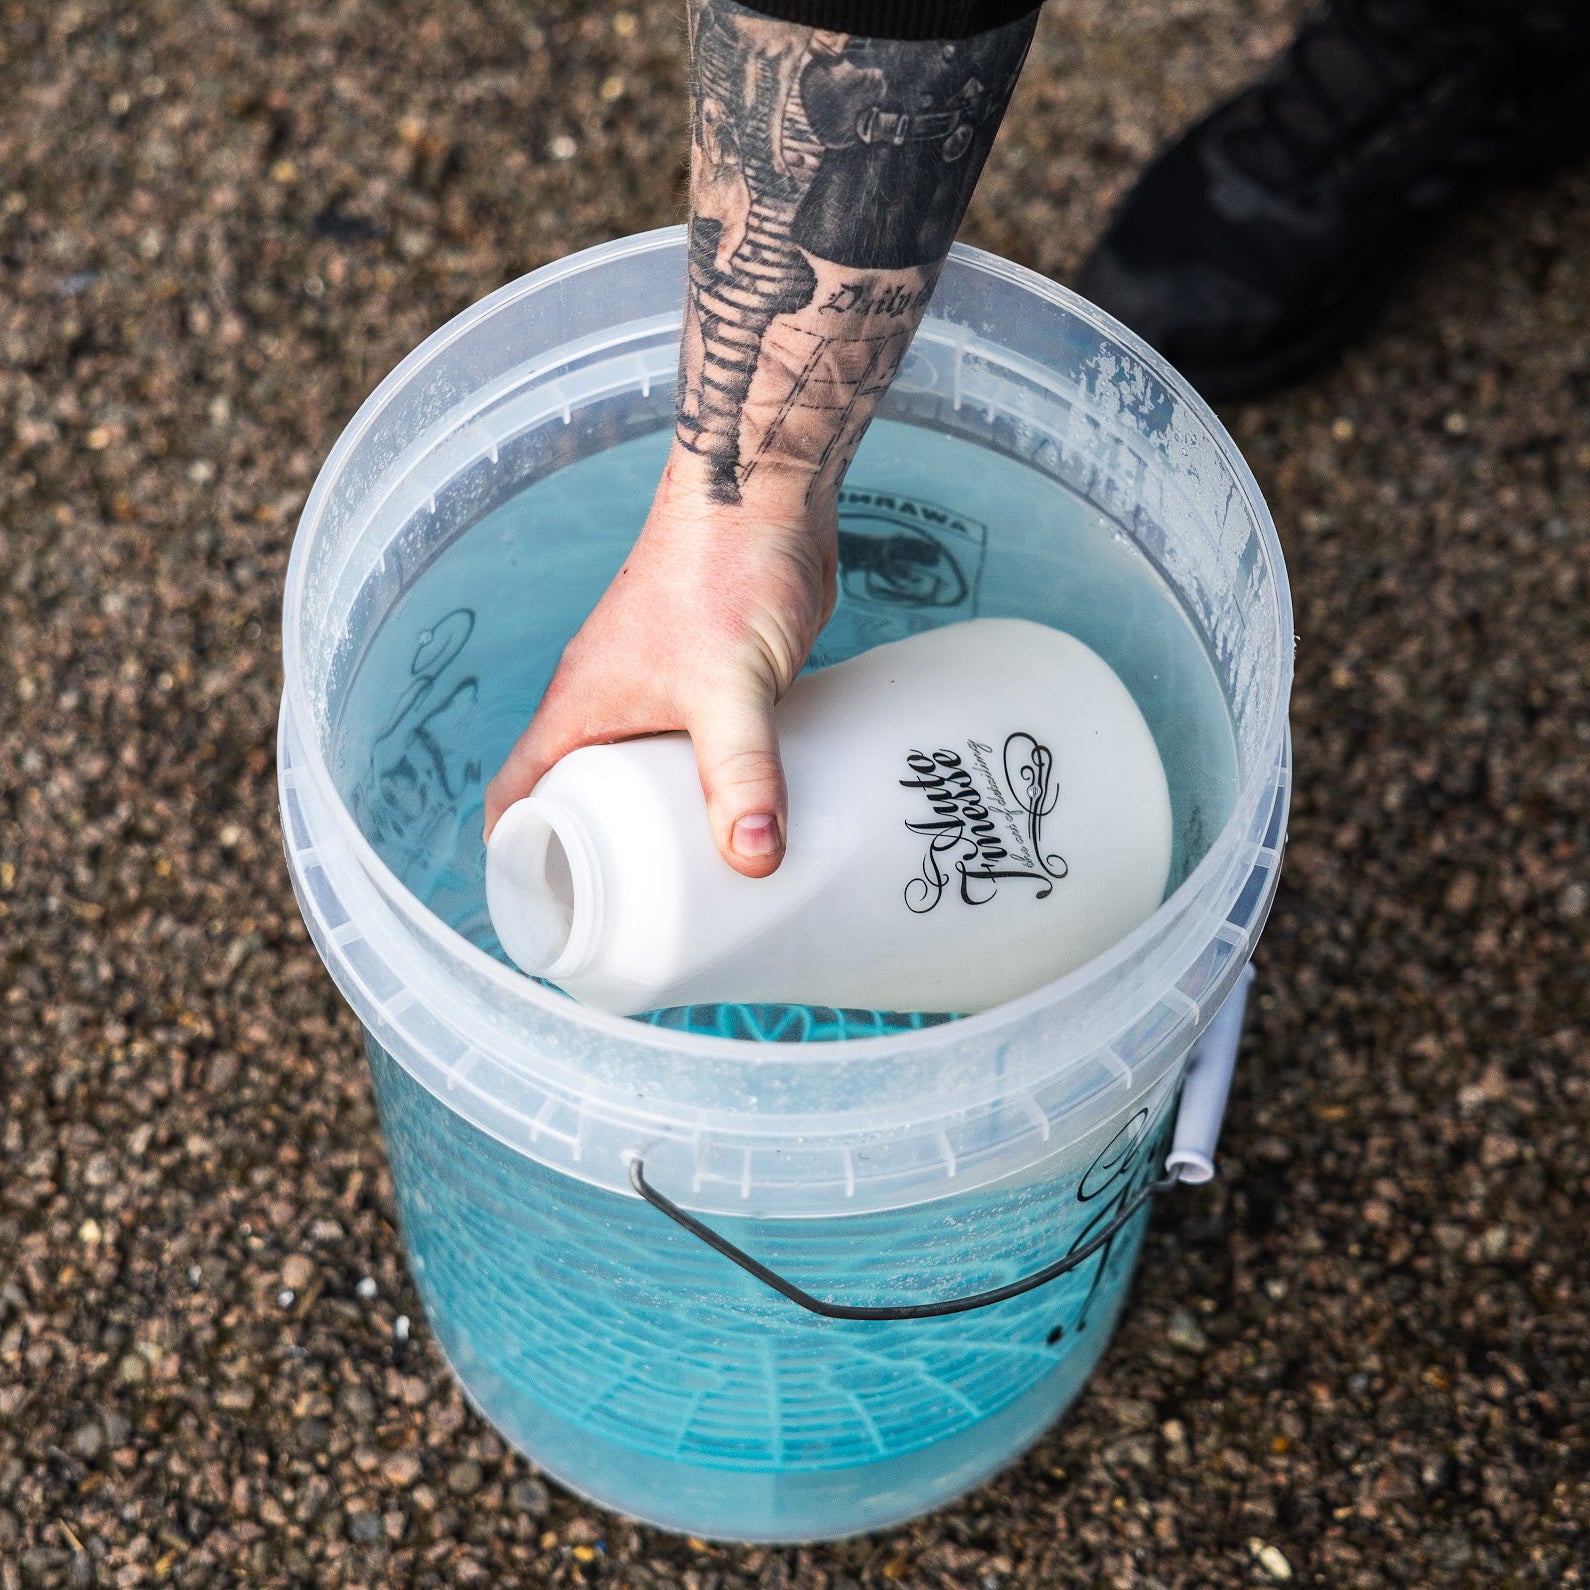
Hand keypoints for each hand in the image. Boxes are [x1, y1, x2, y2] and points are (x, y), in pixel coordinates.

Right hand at [483, 452, 837, 877]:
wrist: (765, 492)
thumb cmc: (722, 572)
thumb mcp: (729, 686)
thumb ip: (741, 770)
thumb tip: (754, 858)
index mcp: (578, 710)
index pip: (516, 796)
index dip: (518, 858)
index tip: (547, 912)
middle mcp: (609, 706)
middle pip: (584, 800)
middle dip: (604, 860)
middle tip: (644, 919)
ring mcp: (661, 693)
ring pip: (649, 778)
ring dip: (668, 826)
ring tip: (706, 886)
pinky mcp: (713, 683)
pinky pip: (700, 753)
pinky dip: (714, 790)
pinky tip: (753, 821)